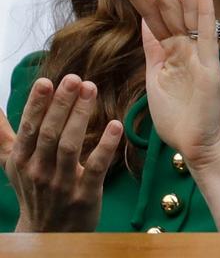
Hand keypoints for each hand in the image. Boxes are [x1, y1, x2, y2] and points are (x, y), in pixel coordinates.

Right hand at [0, 75, 121, 231]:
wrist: (47, 233)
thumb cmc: (33, 189)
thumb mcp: (13, 163)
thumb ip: (4, 135)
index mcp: (21, 160)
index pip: (29, 128)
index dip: (37, 105)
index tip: (47, 81)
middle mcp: (37, 170)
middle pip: (49, 133)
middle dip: (61, 104)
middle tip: (75, 79)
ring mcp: (60, 183)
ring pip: (69, 146)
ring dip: (81, 117)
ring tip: (91, 90)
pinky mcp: (84, 194)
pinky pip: (95, 167)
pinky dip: (105, 146)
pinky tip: (116, 125)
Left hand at [113, 0, 219, 169]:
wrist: (197, 144)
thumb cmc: (178, 117)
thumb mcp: (157, 78)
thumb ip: (153, 50)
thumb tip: (144, 25)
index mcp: (171, 49)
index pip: (153, 14)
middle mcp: (186, 46)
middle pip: (169, 5)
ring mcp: (199, 54)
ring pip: (186, 12)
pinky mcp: (209, 67)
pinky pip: (206, 36)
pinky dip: (206, 12)